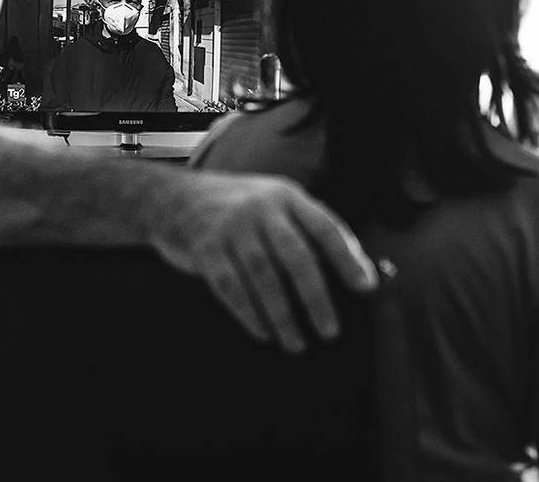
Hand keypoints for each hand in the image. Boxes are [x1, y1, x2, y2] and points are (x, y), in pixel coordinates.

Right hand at [149, 172, 377, 352]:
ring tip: (296, 343)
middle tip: (329, 330)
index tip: (365, 288)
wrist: (173, 198)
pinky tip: (263, 333)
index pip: (325, 227)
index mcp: (286, 196)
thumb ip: (307, 229)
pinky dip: (249, 313)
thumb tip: (356, 272)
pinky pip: (231, 286)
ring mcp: (230, 226)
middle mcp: (260, 208)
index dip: (348, 258)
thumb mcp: (273, 203)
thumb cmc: (236, 208)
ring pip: (263, 276)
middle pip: (296, 256)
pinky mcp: (205, 247)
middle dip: (316, 298)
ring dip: (282, 315)